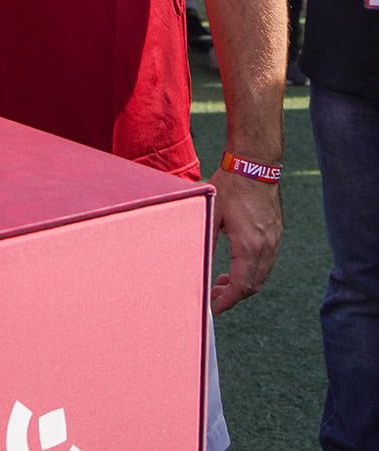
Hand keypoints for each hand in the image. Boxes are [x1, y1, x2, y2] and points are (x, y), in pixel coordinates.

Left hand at [209, 166, 281, 313]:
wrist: (254, 165)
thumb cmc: (229, 186)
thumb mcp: (210, 215)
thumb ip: (206, 244)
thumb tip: (198, 268)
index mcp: (250, 246)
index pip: (242, 287)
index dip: (227, 301)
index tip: (215, 308)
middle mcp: (267, 247)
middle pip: (253, 285)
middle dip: (234, 295)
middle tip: (214, 294)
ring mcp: (274, 240)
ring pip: (261, 275)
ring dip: (243, 282)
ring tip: (222, 281)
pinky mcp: (276, 233)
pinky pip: (266, 261)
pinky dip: (251, 270)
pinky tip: (236, 263)